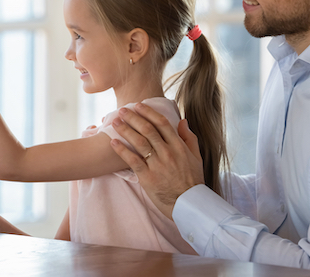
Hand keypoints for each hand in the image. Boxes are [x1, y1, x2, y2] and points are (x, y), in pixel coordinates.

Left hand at [109, 103, 204, 219]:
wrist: (189, 205)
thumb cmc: (192, 181)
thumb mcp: (196, 157)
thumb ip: (189, 138)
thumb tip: (182, 120)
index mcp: (179, 146)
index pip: (162, 123)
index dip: (149, 112)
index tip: (138, 105)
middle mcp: (168, 153)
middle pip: (148, 130)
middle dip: (133, 118)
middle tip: (122, 110)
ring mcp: (157, 165)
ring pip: (139, 142)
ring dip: (125, 130)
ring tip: (115, 122)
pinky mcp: (147, 177)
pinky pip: (132, 161)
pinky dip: (122, 150)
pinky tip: (113, 142)